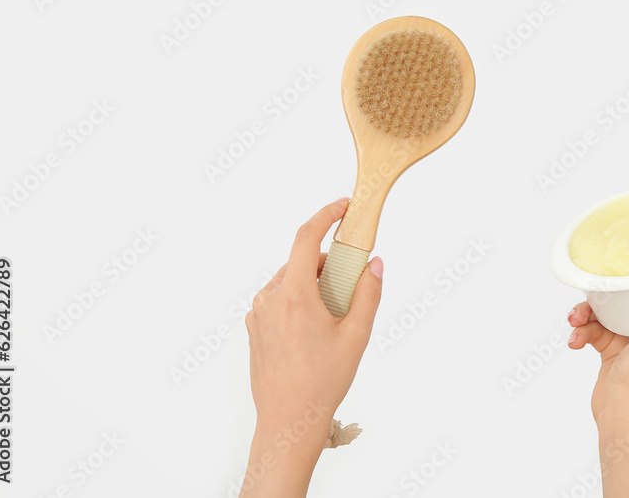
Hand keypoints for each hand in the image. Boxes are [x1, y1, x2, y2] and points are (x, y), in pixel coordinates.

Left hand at [239, 198, 382, 496]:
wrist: (288, 422)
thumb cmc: (322, 383)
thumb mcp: (357, 336)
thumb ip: (369, 294)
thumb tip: (375, 264)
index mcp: (294, 295)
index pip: (306, 238)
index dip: (325, 215)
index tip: (343, 206)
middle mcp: (269, 299)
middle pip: (300, 261)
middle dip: (327, 262)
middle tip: (351, 280)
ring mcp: (257, 315)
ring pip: (288, 281)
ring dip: (312, 284)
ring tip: (334, 315)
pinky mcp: (253, 329)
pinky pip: (278, 301)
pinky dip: (298, 301)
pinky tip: (314, 330)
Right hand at [567, 262, 628, 420]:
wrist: (625, 410)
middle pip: (627, 296)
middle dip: (604, 292)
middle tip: (590, 295)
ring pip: (604, 312)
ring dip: (585, 314)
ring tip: (576, 321)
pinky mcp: (611, 351)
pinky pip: (592, 332)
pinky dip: (581, 333)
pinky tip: (575, 341)